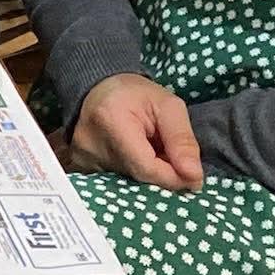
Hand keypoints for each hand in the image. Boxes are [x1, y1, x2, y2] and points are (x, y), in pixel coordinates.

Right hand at [67, 74, 204, 191]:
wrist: (97, 90)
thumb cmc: (135, 94)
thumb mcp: (168, 106)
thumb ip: (182, 140)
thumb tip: (194, 177)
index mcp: (111, 120)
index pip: (145, 167)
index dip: (173, 177)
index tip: (193, 178)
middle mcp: (90, 144)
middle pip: (138, 178)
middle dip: (163, 174)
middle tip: (171, 156)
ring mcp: (82, 158)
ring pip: (128, 184)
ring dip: (148, 175)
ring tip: (151, 153)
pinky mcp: (81, 168)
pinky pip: (115, 183)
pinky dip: (133, 176)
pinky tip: (135, 158)